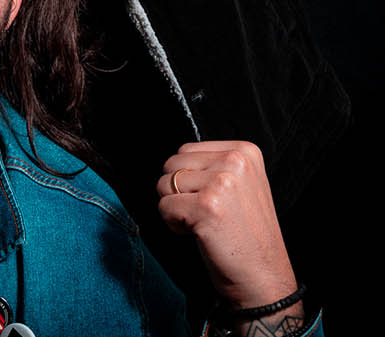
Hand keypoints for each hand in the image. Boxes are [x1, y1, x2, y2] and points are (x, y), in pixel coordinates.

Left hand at [158, 141, 298, 315]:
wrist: (263, 277)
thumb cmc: (244, 234)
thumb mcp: (241, 185)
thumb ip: (213, 166)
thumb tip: (175, 161)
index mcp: (244, 152)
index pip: (185, 150)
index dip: (190, 179)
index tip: (215, 200)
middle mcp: (235, 161)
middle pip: (171, 164)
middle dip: (179, 192)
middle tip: (209, 214)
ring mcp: (222, 183)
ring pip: (164, 185)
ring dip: (176, 208)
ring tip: (206, 223)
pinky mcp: (207, 206)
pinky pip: (164, 207)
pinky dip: (174, 224)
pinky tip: (201, 234)